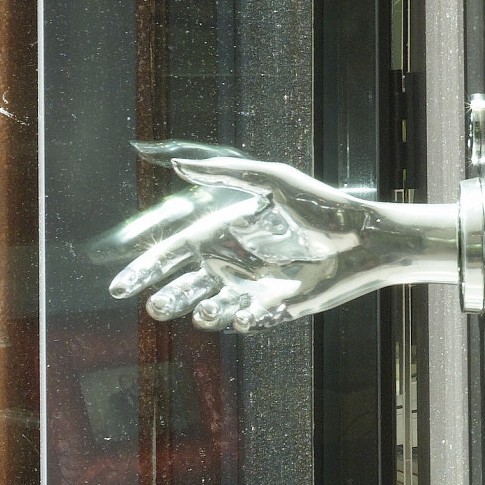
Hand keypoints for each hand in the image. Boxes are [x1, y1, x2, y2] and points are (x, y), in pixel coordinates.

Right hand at [107, 147, 455, 330]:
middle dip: (164, 297)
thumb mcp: (274, 181)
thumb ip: (228, 173)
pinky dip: (240, 320)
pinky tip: (243, 315)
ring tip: (201, 310)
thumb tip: (178, 163)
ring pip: (208, 308)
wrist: (364, 239)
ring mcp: (251, 287)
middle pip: (183, 286)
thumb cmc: (322, 205)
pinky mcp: (274, 308)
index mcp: (224, 232)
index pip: (174, 252)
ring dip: (200, 313)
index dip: (147, 268)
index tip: (120, 288)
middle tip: (154, 304)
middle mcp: (232, 262)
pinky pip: (245, 320)